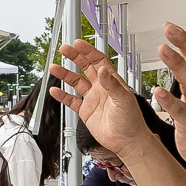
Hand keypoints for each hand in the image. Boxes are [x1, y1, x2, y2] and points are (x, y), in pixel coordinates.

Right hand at [46, 42, 156, 165]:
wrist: (127, 141)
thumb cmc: (131, 120)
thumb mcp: (123, 99)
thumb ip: (112, 84)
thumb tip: (102, 70)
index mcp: (112, 81)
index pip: (98, 61)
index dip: (88, 51)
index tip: (78, 44)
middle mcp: (101, 87)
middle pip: (85, 67)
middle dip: (75, 57)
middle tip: (64, 49)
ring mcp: (92, 99)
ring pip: (76, 82)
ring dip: (65, 74)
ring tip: (54, 68)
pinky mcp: (85, 111)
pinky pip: (71, 100)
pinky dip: (62, 96)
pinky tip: (54, 91)